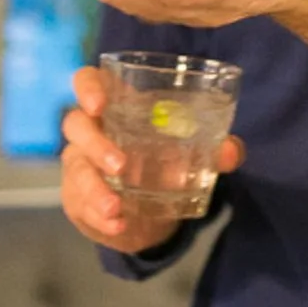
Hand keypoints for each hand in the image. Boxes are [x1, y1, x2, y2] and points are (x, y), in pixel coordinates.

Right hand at [59, 65, 246, 253]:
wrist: (150, 210)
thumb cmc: (166, 161)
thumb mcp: (193, 152)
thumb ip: (215, 148)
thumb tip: (231, 152)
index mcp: (117, 107)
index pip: (88, 81)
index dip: (87, 87)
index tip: (99, 104)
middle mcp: (92, 131)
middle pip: (76, 125)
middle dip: (96, 144)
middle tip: (120, 166)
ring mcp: (80, 165)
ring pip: (76, 170)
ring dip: (94, 189)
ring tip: (116, 208)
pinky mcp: (77, 198)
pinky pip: (80, 205)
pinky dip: (98, 217)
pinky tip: (117, 225)